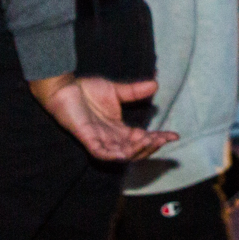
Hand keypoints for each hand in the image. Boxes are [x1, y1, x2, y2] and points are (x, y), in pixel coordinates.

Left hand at [28, 73, 176, 162]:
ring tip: (150, 140)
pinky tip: (125, 152)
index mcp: (118, 129)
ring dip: (137, 150)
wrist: (64, 88)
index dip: (158, 138)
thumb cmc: (86, 90)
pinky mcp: (87, 139)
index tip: (174, 135)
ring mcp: (99, 140)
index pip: (141, 139)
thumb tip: (155, 84)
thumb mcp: (116, 90)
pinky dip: (113, 155)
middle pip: (135, 150)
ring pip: (122, 155)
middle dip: (151, 146)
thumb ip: (134, 91)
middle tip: (164, 138)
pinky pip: (101, 153)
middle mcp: (110, 138)